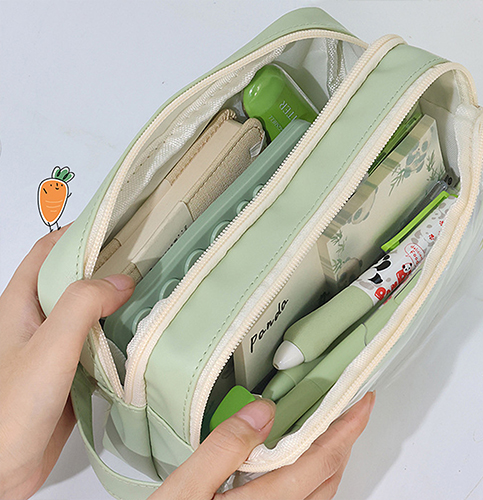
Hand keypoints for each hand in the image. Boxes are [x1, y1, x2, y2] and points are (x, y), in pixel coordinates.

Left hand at [0, 229, 134, 498]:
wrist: (1, 472)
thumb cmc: (8, 412)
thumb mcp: (47, 348)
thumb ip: (82, 306)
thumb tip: (121, 280)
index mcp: (23, 304)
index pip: (50, 251)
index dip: (80, 232)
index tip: (116, 223)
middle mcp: (39, 320)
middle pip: (75, 278)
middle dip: (108, 265)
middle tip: (146, 257)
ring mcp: (56, 346)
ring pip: (91, 311)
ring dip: (118, 301)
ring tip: (153, 291)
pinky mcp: (71, 371)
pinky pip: (99, 343)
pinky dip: (121, 334)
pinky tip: (143, 336)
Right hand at [150, 391, 374, 499]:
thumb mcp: (187, 487)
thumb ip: (225, 447)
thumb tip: (263, 410)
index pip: (321, 459)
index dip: (347, 428)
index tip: (361, 402)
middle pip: (329, 477)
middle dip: (344, 439)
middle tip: (347, 408)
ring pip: (320, 491)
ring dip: (330, 456)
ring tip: (326, 426)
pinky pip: (303, 499)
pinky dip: (311, 472)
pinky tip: (296, 458)